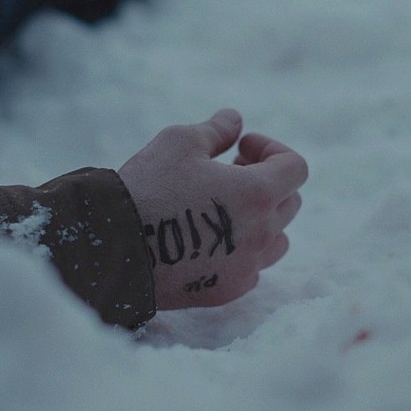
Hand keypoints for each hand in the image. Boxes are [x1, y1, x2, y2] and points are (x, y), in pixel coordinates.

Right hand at [118, 109, 307, 309]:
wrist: (114, 247)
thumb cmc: (148, 187)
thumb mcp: (179, 141)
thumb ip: (216, 129)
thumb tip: (235, 120)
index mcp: (257, 193)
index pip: (296, 168)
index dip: (273, 149)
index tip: (242, 148)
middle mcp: (262, 233)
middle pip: (290, 202)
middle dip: (268, 181)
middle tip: (231, 171)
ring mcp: (247, 266)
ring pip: (278, 240)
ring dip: (262, 219)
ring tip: (227, 208)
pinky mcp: (228, 291)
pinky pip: (253, 269)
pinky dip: (244, 251)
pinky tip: (214, 240)